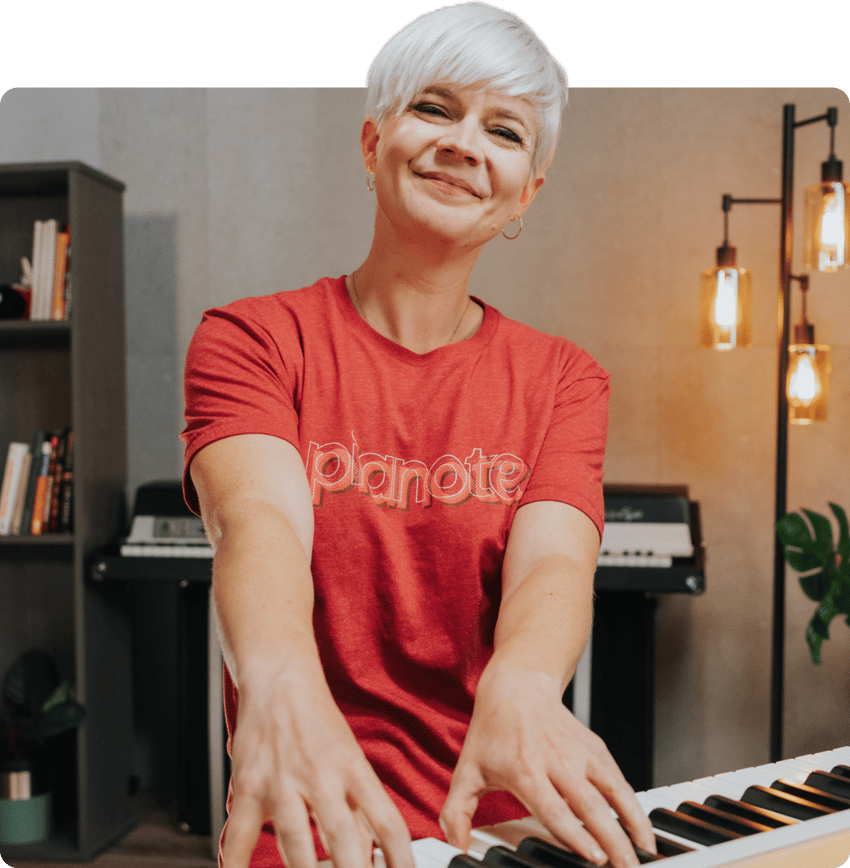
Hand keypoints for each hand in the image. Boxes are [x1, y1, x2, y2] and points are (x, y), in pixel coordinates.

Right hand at [222, 660, 413, 867]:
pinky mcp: (248, 786)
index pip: (387, 822)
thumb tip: (374, 852)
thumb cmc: (318, 720)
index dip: (401, 859)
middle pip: (343, 840)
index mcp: (353, 769)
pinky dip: (238, 866)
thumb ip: (359, 805)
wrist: (280, 678)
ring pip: (297, 845)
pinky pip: (240, 837)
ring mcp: (282, 783)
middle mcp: (321, 777)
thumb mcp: (350, 757)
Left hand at [439, 664, 655, 867]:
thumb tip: (455, 845)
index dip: (575, 836)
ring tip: (645, 853)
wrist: (518, 685)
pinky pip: (618, 780)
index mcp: (525, 771)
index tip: (594, 858)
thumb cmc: (493, 731)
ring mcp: (579, 753)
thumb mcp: (467, 769)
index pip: (554, 809)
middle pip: (590, 806)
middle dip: (612, 840)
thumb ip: (457, 811)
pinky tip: (642, 828)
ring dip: (632, 823)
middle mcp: (557, 762)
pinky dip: (634, 804)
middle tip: (627, 867)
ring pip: (613, 792)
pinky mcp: (595, 748)